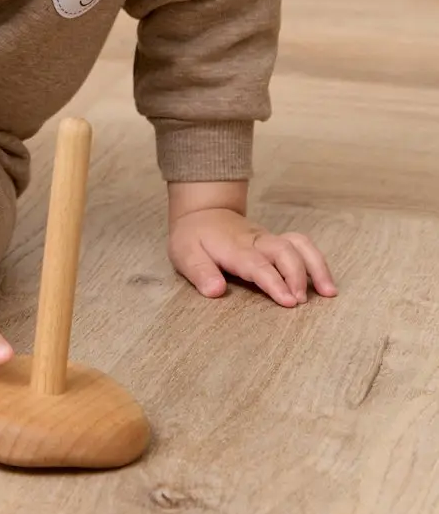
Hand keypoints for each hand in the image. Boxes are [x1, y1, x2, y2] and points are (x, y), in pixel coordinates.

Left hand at [168, 206, 337, 305]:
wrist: (203, 211)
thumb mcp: (184, 253)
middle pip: (284, 250)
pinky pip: (301, 245)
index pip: (257, 264)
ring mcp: (269, 239)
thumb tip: (215, 291)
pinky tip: (326, 283)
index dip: (274, 282)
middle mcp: (256, 241)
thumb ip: (200, 271)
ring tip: (329, 293)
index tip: (288, 301)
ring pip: (299, 244)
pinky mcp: (277, 241)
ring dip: (316, 266)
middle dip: (297, 275)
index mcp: (233, 247)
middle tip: (302, 302)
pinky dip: (316, 261)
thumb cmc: (193, 236)